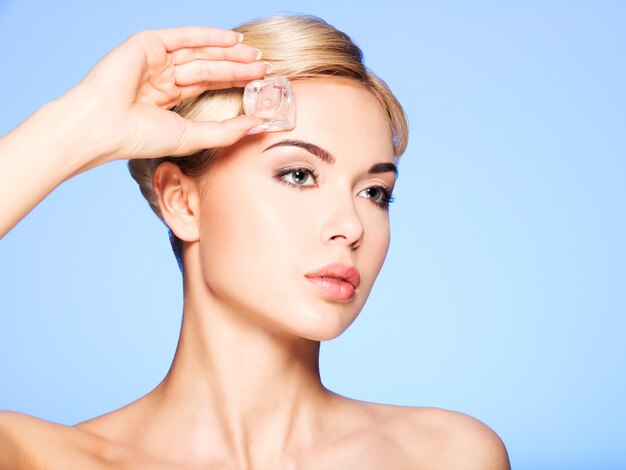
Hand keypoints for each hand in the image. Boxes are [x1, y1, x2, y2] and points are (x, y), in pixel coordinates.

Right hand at [65, 26, 267, 166]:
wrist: (103, 127)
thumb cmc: (140, 138)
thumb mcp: (192, 136)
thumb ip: (226, 132)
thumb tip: (258, 126)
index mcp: (168, 97)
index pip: (208, 84)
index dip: (233, 81)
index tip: (259, 83)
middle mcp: (162, 75)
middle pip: (208, 67)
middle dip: (236, 66)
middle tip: (264, 67)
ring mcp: (154, 59)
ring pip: (199, 52)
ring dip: (228, 52)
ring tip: (254, 55)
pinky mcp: (147, 44)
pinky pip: (183, 36)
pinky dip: (208, 36)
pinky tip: (232, 38)